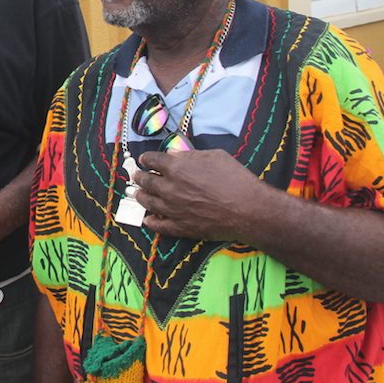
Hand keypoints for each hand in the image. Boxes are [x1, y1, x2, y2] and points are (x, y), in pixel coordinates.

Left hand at [131, 148, 270, 240]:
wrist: (247, 209)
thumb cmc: (234, 178)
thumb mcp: (214, 156)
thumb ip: (191, 156)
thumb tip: (174, 155)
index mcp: (176, 167)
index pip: (153, 160)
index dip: (146, 159)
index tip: (144, 159)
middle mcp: (169, 188)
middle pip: (147, 181)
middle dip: (140, 177)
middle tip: (136, 176)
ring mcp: (173, 209)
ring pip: (149, 203)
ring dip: (141, 197)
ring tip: (137, 194)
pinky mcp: (180, 227)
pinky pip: (160, 226)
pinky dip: (151, 222)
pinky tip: (148, 220)